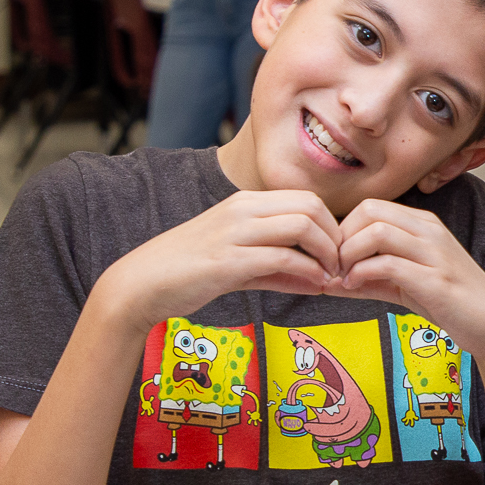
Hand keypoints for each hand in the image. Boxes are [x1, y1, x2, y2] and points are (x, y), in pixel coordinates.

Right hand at [97, 190, 342, 334]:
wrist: (142, 284)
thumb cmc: (189, 272)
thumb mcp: (239, 264)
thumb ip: (279, 269)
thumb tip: (318, 281)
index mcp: (245, 203)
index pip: (306, 199)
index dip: (332, 224)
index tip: (338, 253)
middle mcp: (242, 210)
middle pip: (311, 207)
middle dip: (336, 236)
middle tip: (342, 264)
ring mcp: (234, 233)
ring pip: (301, 226)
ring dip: (327, 253)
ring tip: (332, 276)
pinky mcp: (228, 260)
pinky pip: (282, 257)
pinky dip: (308, 272)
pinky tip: (315, 286)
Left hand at [332, 199, 484, 363]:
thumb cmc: (452, 303)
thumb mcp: (406, 285)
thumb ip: (371, 279)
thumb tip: (330, 282)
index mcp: (424, 225)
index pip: (370, 207)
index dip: (343, 229)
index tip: (335, 258)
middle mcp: (430, 231)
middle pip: (369, 211)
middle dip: (342, 238)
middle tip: (334, 267)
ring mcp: (434, 253)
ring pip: (377, 232)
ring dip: (349, 255)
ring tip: (343, 278)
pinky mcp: (435, 280)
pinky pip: (388, 264)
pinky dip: (362, 274)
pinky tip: (355, 287)